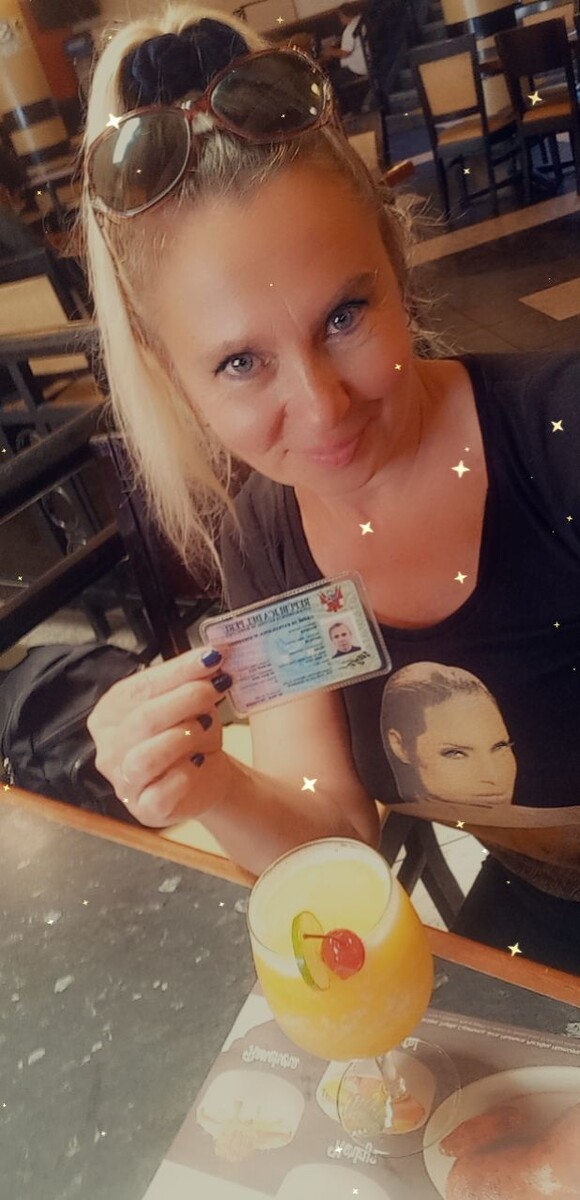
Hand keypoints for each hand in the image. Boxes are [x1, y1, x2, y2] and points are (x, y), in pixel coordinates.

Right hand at [87, 647, 234, 826]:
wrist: (205, 776)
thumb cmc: (189, 732)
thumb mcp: (192, 699)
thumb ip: (194, 678)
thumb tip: (213, 656)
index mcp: (111, 712)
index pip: (139, 688)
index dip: (177, 671)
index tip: (212, 657)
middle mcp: (109, 747)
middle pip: (142, 720)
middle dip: (184, 700)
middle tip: (214, 689)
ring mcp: (123, 782)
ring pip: (145, 758)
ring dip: (183, 738)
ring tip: (205, 728)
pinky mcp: (144, 809)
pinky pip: (160, 793)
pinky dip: (185, 776)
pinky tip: (199, 763)